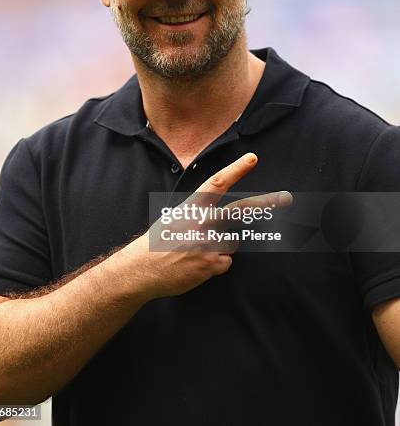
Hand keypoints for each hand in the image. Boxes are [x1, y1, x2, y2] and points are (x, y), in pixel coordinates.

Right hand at [120, 153, 291, 299]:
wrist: (141, 269)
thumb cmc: (158, 241)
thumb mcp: (176, 218)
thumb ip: (200, 215)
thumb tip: (224, 222)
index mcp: (192, 207)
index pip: (217, 183)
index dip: (236, 170)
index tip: (252, 158)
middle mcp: (203, 223)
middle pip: (241, 210)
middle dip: (265, 203)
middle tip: (286, 198)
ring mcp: (208, 244)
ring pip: (231, 243)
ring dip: (220, 248)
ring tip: (195, 252)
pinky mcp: (211, 264)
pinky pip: (224, 262)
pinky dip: (214, 265)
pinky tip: (196, 265)